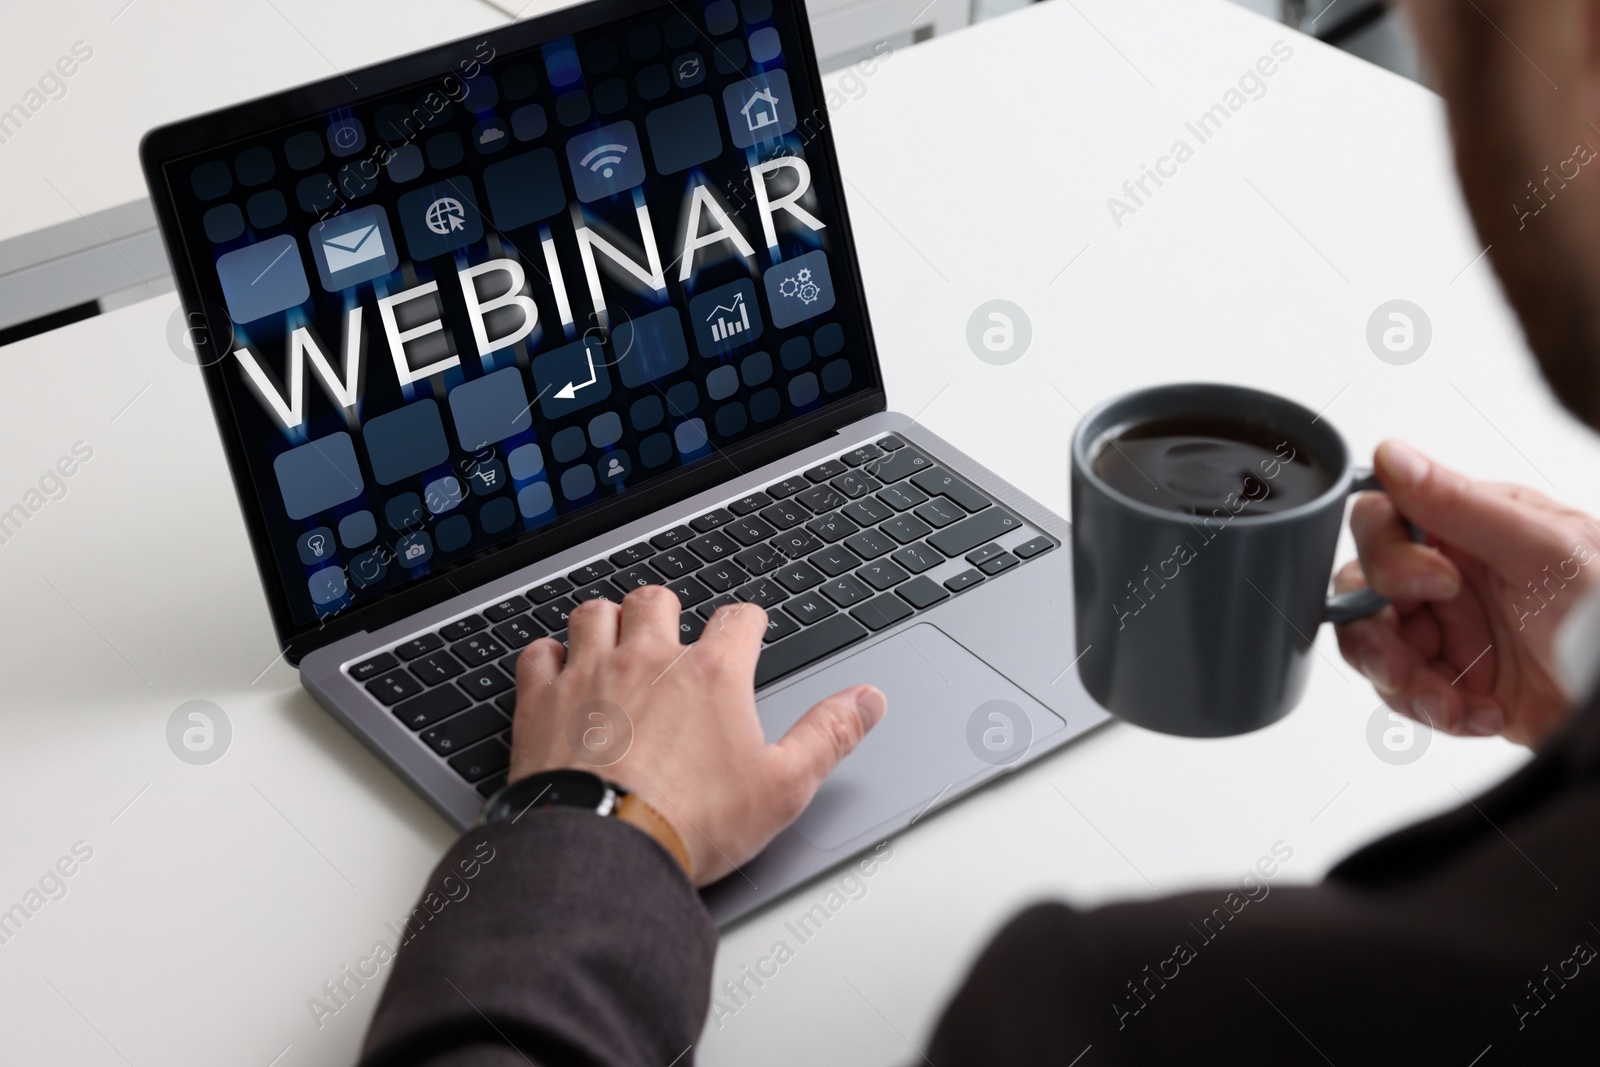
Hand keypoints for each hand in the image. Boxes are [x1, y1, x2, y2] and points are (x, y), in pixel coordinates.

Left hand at [507, 587, 886, 884]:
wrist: (604, 852)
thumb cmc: (692, 822)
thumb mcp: (783, 786)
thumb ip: (829, 734)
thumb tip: (868, 700)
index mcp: (712, 674)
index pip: (738, 619)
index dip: (747, 624)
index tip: (746, 633)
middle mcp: (649, 659)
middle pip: (657, 599)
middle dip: (666, 610)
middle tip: (670, 633)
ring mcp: (590, 674)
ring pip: (594, 613)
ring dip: (605, 622)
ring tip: (613, 640)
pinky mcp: (541, 701)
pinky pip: (538, 654)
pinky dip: (547, 657)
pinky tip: (555, 671)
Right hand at [1334, 439, 1598, 746]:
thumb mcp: (1544, 549)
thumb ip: (1459, 503)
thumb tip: (1390, 454)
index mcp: (1468, 529)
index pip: (1380, 522)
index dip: (1388, 557)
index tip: (1436, 586)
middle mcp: (1449, 576)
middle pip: (1361, 592)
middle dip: (1374, 635)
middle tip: (1408, 663)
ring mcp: (1450, 631)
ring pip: (1372, 647)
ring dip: (1400, 682)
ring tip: (1447, 702)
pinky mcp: (1456, 683)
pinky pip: (1405, 697)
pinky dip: (1435, 712)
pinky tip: (1485, 714)